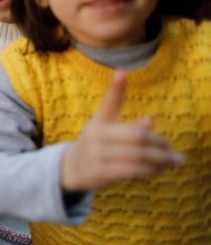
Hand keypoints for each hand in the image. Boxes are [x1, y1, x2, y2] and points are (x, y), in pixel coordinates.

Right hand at [61, 71, 182, 191]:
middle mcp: (96, 136)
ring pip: (138, 155)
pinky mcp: (101, 172)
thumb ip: (128, 126)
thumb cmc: (94, 147)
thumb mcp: (106, 132)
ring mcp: (97, 154)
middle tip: (173, 150)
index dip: (115, 88)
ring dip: (160, 160)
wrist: (70, 169)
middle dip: (159, 144)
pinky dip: (150, 170)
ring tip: (172, 161)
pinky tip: (159, 170)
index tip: (122, 72)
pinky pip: (133, 170)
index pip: (108, 103)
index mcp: (98, 122)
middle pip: (136, 137)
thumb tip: (149, 120)